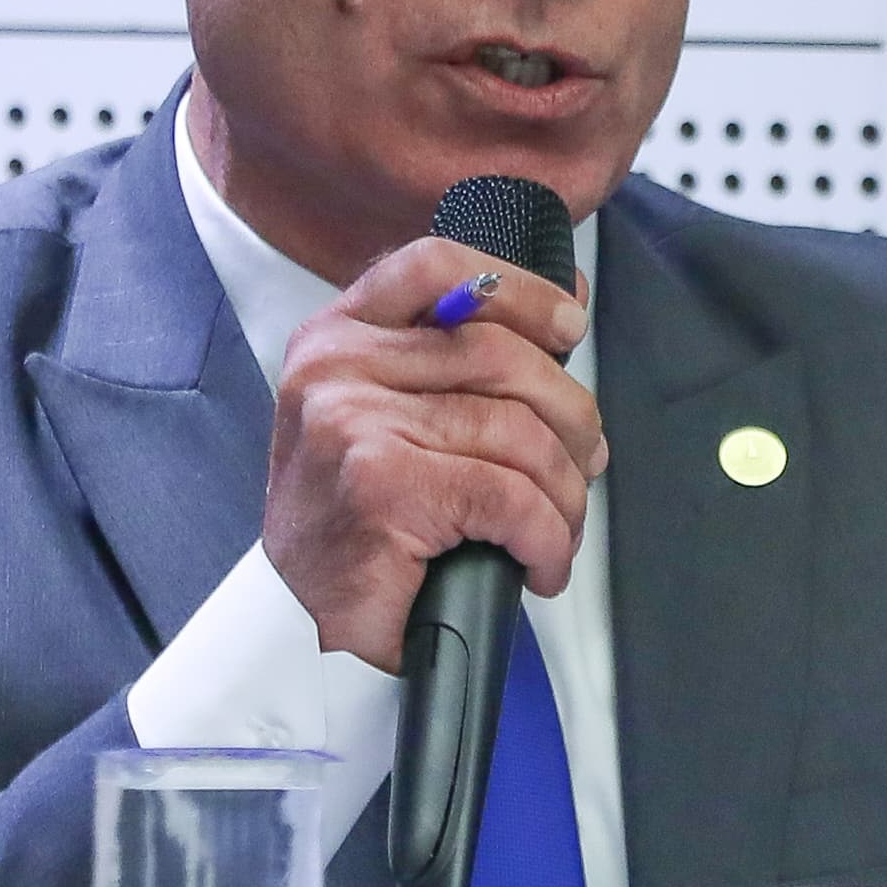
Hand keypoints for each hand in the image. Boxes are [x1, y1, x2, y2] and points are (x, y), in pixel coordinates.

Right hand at [262, 237, 607, 664]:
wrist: (304, 619)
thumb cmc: (360, 520)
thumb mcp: (391, 416)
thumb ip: (457, 359)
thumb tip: (567, 307)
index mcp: (338, 336)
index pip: (436, 267)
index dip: (521, 292)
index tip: (569, 329)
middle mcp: (337, 369)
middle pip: (502, 356)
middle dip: (570, 416)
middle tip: (583, 463)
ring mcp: (354, 423)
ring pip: (519, 433)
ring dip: (564, 494)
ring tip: (558, 530)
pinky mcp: (384, 485)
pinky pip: (512, 497)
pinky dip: (547, 539)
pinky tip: (539, 564)